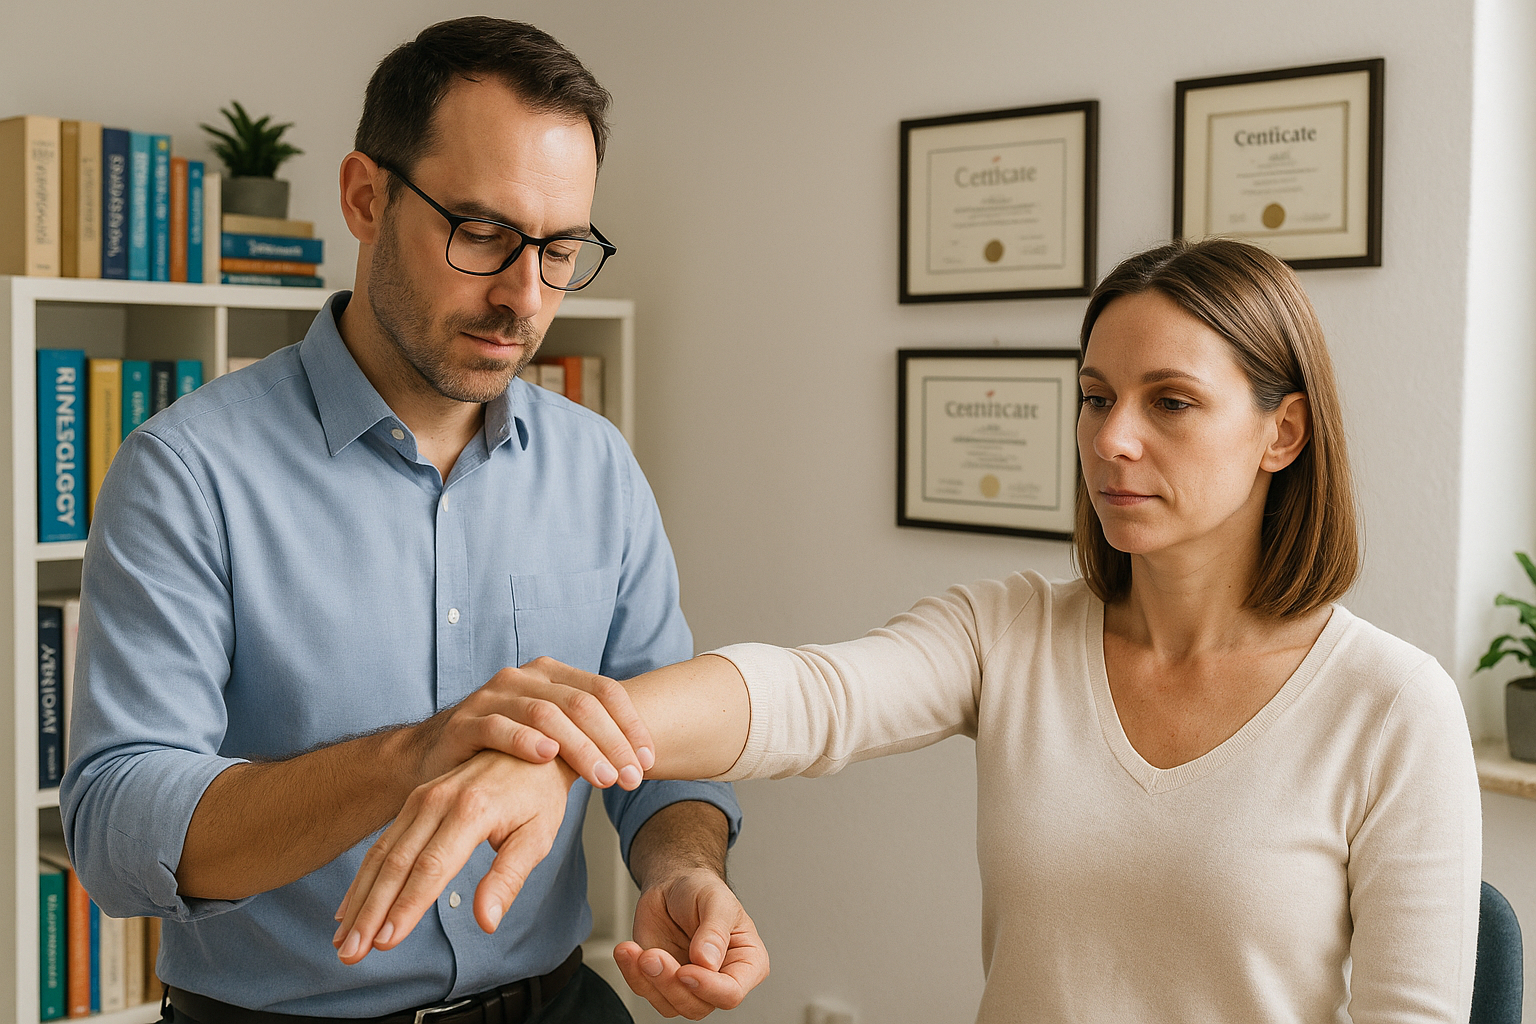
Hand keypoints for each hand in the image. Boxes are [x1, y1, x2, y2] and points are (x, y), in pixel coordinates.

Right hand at [332, 750, 576, 964]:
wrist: (534, 743)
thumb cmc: (539, 795)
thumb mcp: (538, 836)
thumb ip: (509, 878)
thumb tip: (487, 922)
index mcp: (471, 809)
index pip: (431, 868)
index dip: (406, 907)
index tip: (385, 942)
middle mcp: (439, 800)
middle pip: (397, 864)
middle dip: (371, 913)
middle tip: (351, 954)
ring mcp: (422, 798)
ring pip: (382, 855)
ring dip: (360, 900)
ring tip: (344, 942)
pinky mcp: (415, 801)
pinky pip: (383, 842)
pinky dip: (364, 878)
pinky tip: (350, 908)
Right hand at [410, 657, 653, 791]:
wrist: (436, 758)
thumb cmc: (503, 752)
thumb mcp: (550, 737)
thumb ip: (587, 736)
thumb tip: (642, 758)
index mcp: (550, 674)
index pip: (603, 691)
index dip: (630, 724)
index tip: (648, 760)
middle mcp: (523, 678)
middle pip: (580, 703)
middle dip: (612, 742)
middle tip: (631, 777)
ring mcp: (492, 697)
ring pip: (546, 714)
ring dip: (580, 747)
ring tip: (603, 777)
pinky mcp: (465, 722)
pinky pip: (499, 727)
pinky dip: (526, 741)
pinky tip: (547, 758)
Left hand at [614, 868, 768, 1018]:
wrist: (672, 884)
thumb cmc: (701, 890)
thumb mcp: (715, 900)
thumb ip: (715, 931)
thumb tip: (707, 961)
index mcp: (746, 962)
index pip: (732, 992)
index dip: (708, 987)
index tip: (686, 971)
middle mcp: (720, 978)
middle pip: (698, 1005)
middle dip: (671, 983)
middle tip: (654, 955)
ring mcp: (690, 983)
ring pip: (671, 1005)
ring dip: (650, 981)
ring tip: (640, 952)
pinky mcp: (662, 981)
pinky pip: (646, 992)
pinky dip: (632, 975)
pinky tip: (628, 952)